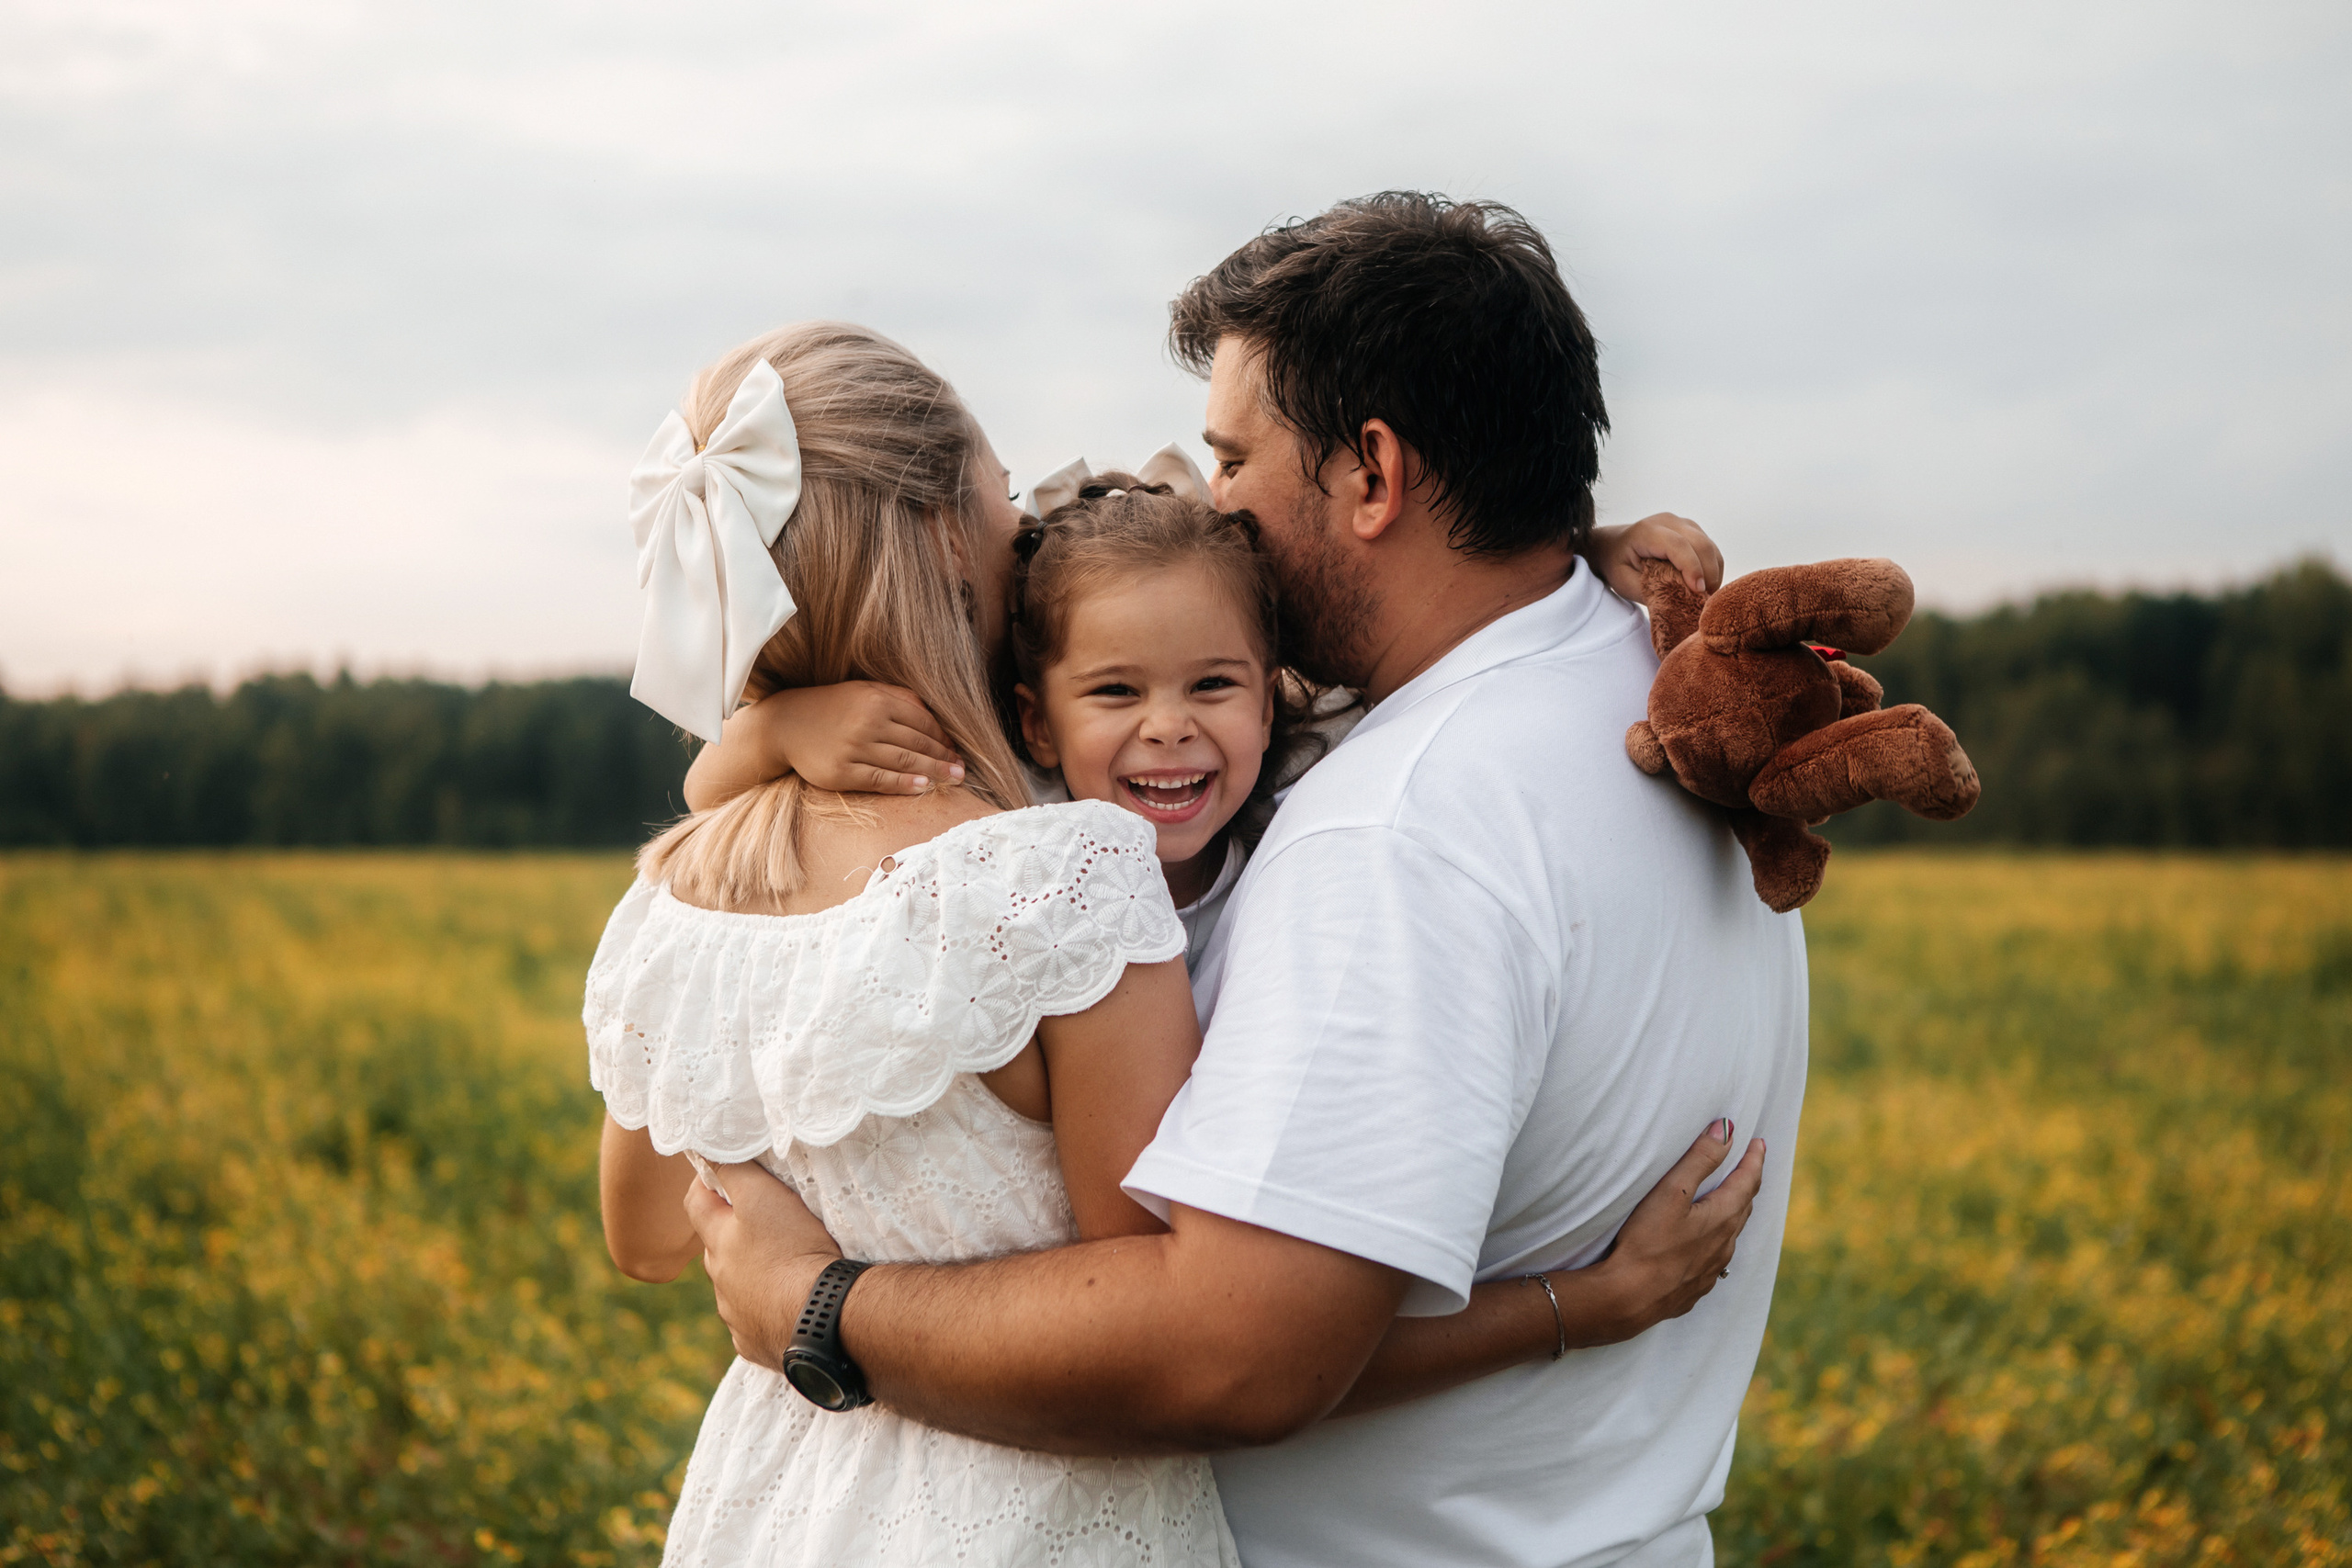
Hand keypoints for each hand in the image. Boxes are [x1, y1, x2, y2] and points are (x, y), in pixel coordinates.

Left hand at [684, 1160, 844, 1369]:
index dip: (706, 1182)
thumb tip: (705, 1147)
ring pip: (737, 1287)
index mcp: (718, 1243)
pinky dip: (767, 1310)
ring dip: (752, 1275)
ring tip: (785, 1266)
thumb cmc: (793, 1250)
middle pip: (719, 1248)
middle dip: (734, 1232)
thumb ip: (734, 1170)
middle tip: (766, 1219)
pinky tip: (791, 1305)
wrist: (823, 1318)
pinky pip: (756, 1322)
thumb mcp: (763, 1197)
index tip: (721, 1170)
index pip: (697, 1203)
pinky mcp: (757, 1344)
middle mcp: (720, 1282)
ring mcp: (736, 1317)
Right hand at [767, 682, 965, 794]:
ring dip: (933, 772)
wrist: (787, 723)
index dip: (943, 737)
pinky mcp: (841, 772)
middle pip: (916, 743)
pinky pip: (879, 780)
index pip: (921, 721)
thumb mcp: (864, 691)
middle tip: (963, 770)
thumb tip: (936, 716)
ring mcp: (853, 748)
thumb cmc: (833, 706)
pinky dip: (904, 784)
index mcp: (876, 700)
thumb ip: (899, 698)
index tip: (956, 749)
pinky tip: (923, 787)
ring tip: (953, 779)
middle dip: (944, 757)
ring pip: (902, 762)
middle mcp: (867, 722)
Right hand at [1581, 1121, 1763, 1342]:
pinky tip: (1708, 1246)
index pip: (1747, 1182)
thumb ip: (1701, 1159)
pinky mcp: (1695, 1287)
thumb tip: (1727, 1129)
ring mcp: (1711, 1270)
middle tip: (1749, 1167)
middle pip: (1743, 1208)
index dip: (1754, 1160)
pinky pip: (1716, 1260)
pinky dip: (1718, 1242)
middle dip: (1748, 1184)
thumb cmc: (1647, 1242)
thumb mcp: (1672, 1191)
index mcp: (1722, 1218)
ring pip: (1731, 1236)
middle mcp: (1724, 1245)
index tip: (1759, 1143)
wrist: (1629, 1298)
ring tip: (1732, 1202)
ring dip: (1735, 1214)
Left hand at [1586, 513, 1724, 600]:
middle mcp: (1668, 521)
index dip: (1691, 567)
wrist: (1613, 546)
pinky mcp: (1692, 531)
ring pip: (1710, 547)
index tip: (1698, 591)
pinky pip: (1710, 550)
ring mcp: (1683, 523)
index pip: (1678, 545)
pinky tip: (1705, 586)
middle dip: (1708, 574)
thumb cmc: (1616, 564)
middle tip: (1704, 600)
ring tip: (1705, 596)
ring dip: (1713, 573)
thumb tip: (1680, 601)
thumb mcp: (1624, 582)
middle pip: (1700, 544)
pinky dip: (1713, 569)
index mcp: (1646, 531)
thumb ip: (1650, 590)